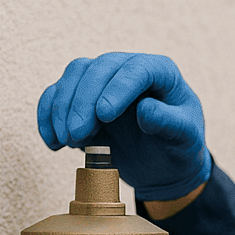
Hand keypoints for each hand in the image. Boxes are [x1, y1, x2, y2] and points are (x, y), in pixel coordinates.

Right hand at [37, 53, 211, 200]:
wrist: (164, 165)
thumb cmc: (180, 147)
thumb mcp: (186, 140)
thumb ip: (170, 124)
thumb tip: (145, 110)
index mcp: (161, 72)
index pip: (136, 69)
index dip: (117, 88)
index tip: (104, 115)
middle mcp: (129, 69)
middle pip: (98, 69)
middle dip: (83, 101)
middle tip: (77, 134)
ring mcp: (104, 81)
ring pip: (74, 76)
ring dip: (63, 107)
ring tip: (67, 141)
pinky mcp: (83, 97)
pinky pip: (57, 95)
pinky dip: (48, 115)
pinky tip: (52, 141)